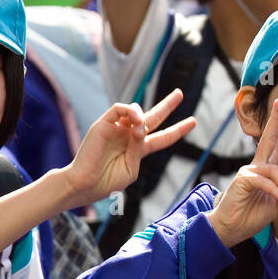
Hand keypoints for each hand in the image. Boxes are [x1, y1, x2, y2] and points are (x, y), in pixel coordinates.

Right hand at [62, 90, 196, 206]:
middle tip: (179, 93)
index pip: (163, 137)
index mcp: (138, 149)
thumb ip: (140, 149)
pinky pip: (120, 109)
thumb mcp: (131, 169)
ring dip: (143, 118)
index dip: (178, 129)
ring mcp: (117, 129)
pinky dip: (131, 111)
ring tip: (140, 130)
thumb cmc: (106, 182)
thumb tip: (141, 129)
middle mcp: (129, 135)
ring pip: (136, 111)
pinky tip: (136, 120)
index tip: (193, 121)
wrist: (84, 185)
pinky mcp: (103, 124)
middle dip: (167, 105)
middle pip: (153, 117)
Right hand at [206, 99, 277, 247]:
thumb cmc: (251, 216)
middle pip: (267, 140)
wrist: (231, 229)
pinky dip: (276, 191)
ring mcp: (248, 172)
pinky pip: (265, 182)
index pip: (273, 145)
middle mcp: (256, 167)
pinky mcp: (243, 180)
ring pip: (274, 171)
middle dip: (275, 121)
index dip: (276, 126)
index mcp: (264, 171)